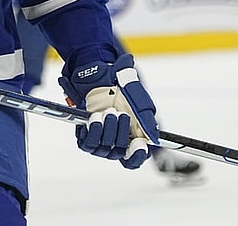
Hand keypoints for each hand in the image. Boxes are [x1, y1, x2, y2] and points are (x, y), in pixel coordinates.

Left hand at [58, 54, 158, 168]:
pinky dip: (93, 131)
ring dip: (107, 131)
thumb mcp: (139, 103)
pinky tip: (96, 118)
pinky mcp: (84, 135)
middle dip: (121, 134)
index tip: (139, 145)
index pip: (134, 160)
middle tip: (121, 114)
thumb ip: (147, 122)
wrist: (101, 76)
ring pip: (103, 149)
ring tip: (109, 112)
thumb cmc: (121, 89)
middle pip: (119, 154)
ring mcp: (99, 139)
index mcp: (132, 138)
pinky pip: (87, 144)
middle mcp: (115, 142)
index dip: (137, 156)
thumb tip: (152, 139)